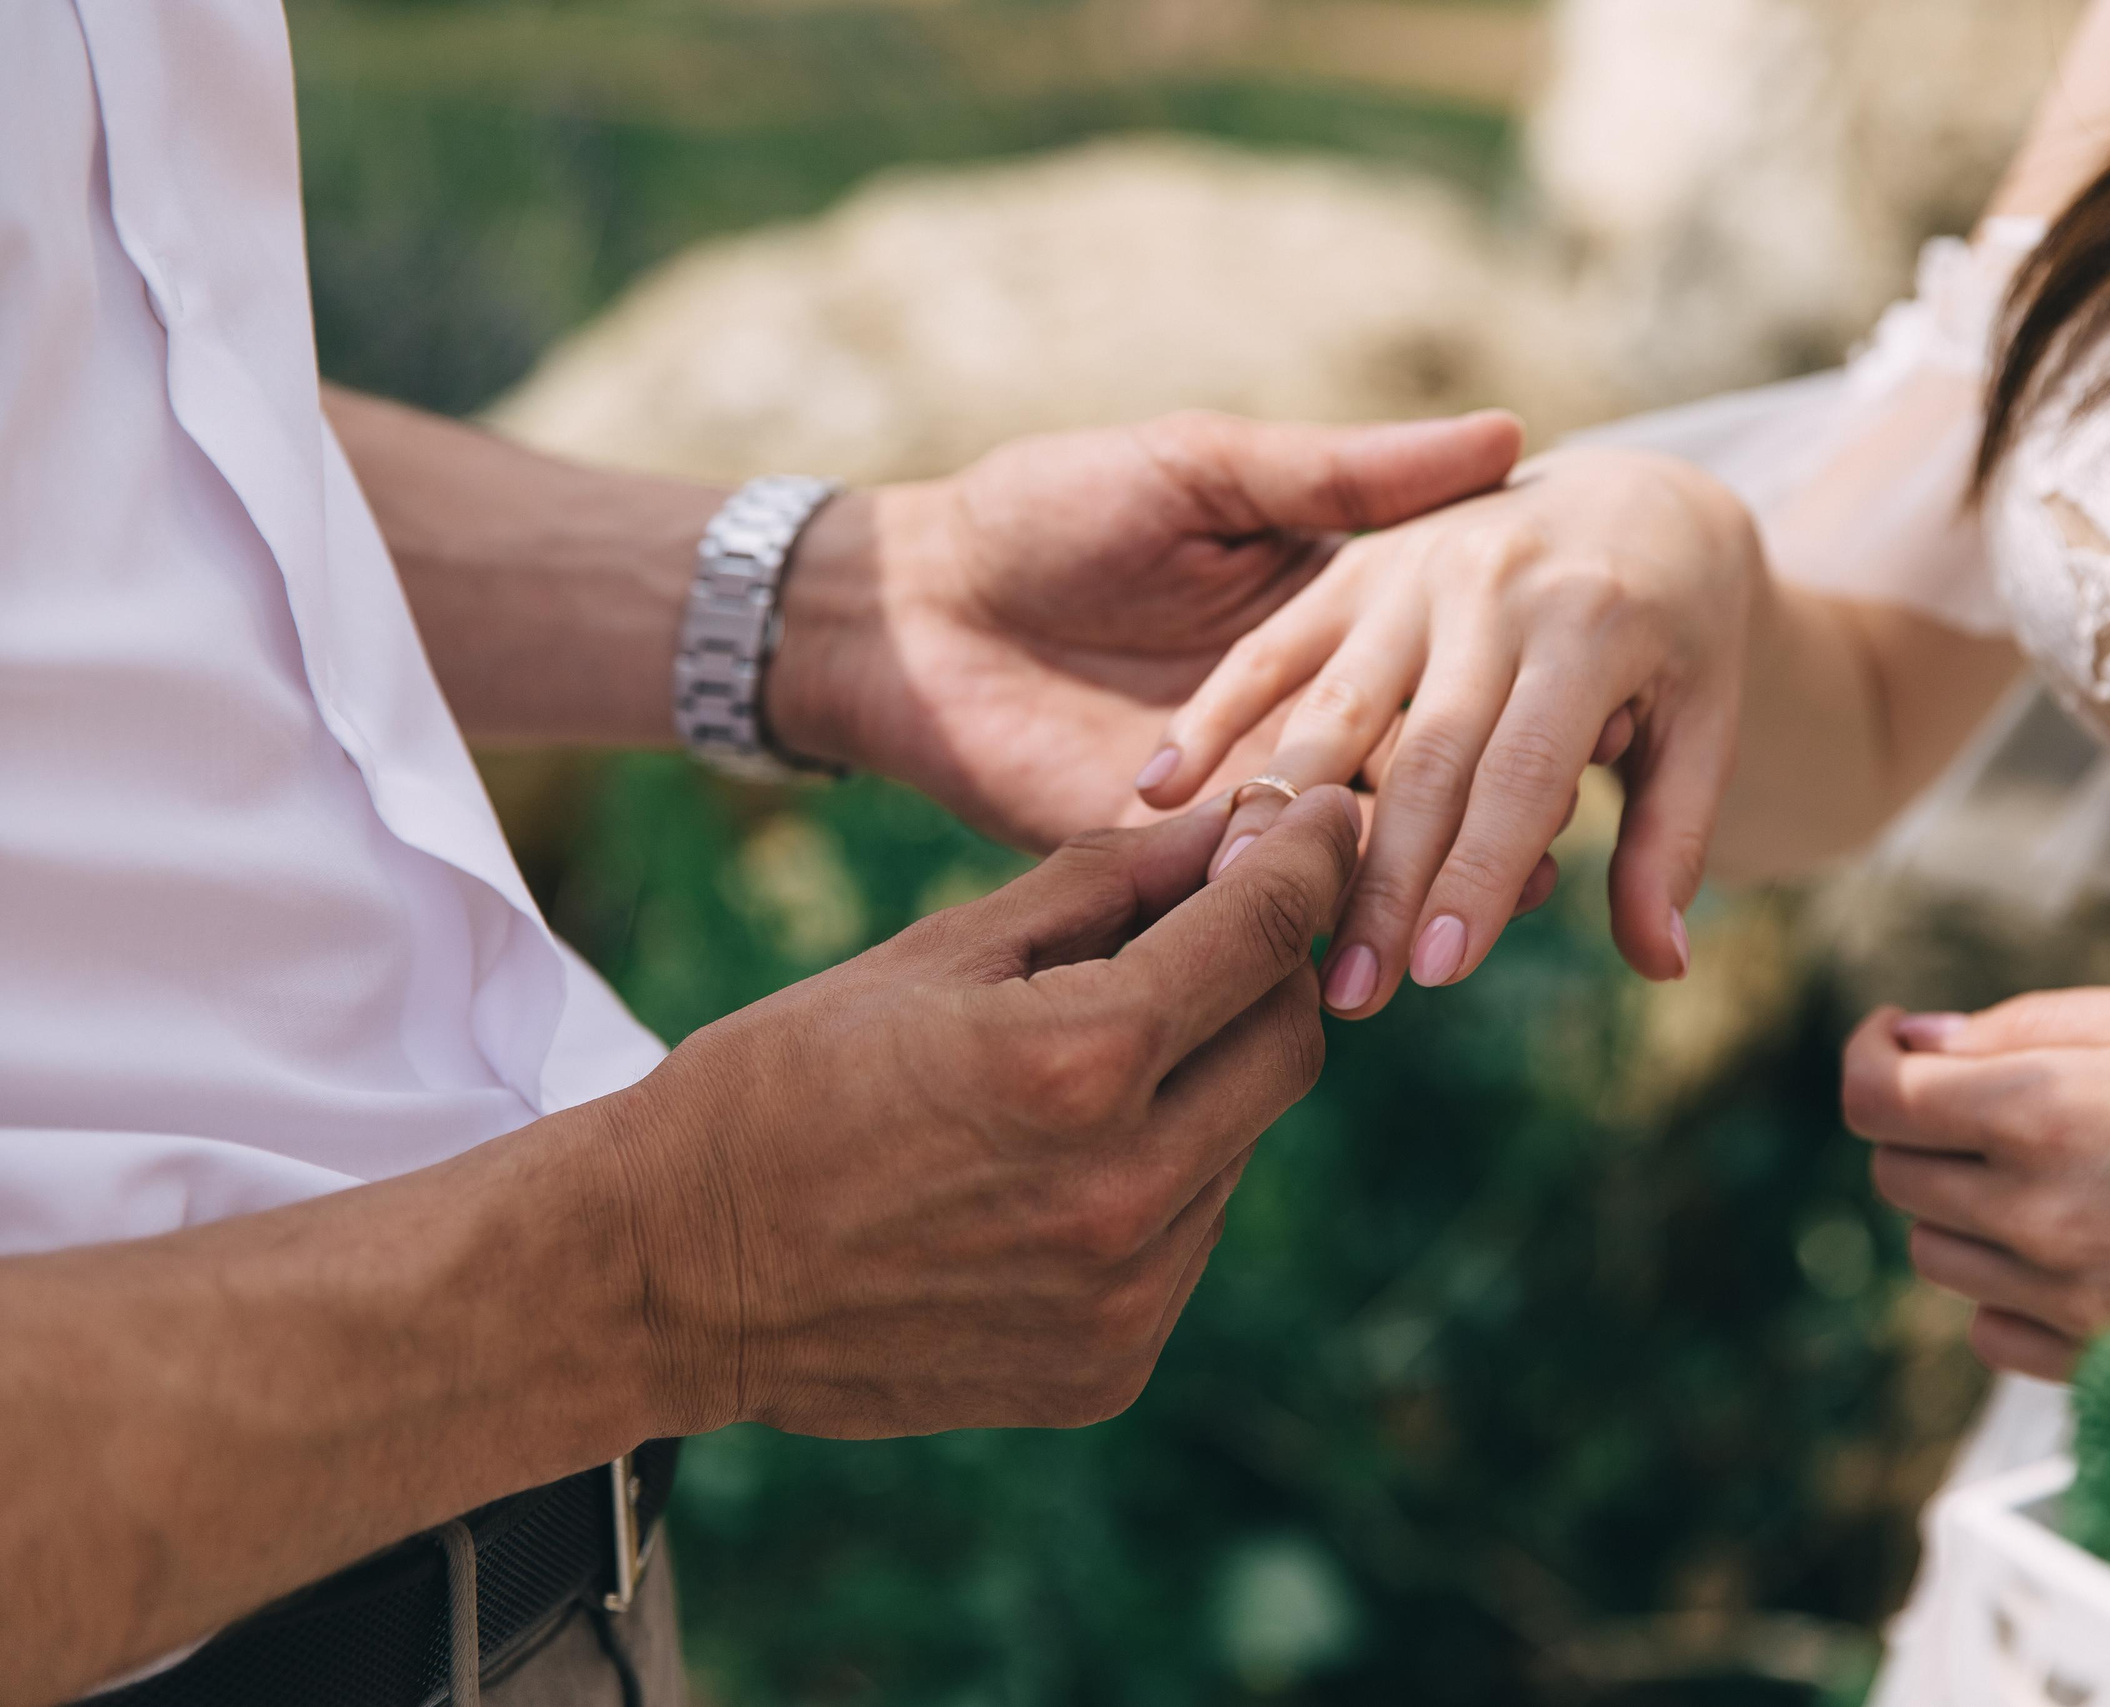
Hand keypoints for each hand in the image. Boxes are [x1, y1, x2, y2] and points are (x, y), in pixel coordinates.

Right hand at [602, 784, 1361, 1437]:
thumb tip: (1228, 829)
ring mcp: (1123, 1298)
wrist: (669, 1274)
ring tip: (1096, 1059)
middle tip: (1220, 932)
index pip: (1264, 934)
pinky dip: (1163, 1181)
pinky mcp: (1108, 1369)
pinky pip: (1190, 1241)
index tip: (1329, 823)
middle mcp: (1124, 1193)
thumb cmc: (784, 1082)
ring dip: (1207, 1083)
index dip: (1309, 860)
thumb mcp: (936, 953)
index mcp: (1076, 1063)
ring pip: (1243, 1147)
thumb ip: (1101, 886)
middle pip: (1290, 1045)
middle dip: (1271, 973)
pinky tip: (1063, 1163)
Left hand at [764, 410, 1521, 850]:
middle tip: (1565, 824)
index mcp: (1317, 621)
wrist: (907, 599)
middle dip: (1482, 804)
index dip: (1514, 691)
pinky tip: (1386, 920)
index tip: (1605, 708)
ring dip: (1425, 871)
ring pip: (1351, 845)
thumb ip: (1344, 476)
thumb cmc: (1047, 507)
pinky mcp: (1163, 860)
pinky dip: (1322, 911)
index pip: (1441, 670)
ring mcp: (1231, 795)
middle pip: (1414, 772)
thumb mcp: (1205, 467)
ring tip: (1511, 891)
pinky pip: (1257, 895)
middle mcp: (1292, 718)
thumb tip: (1504, 436)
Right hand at [1142, 446, 1761, 1013]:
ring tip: (1239, 908)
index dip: (1481, 874)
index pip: (1525, 773)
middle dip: (1382, 882)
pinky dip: (1211, 714)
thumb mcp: (1704, 724)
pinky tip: (1157, 795)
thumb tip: (1661, 967)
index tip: (1440, 972)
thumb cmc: (1678, 638)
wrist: (1638, 498)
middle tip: (1350, 993)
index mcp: (1593, 621)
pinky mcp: (1353, 564)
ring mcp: (1412, 569)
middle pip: (1425, 757)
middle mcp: (1494, 585)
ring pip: (1336, 706)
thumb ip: (1671, 841)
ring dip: (1282, 812)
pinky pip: (1271, 645)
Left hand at [1843, 981, 2109, 1379]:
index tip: (1896, 1044)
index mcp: (2043, 1110)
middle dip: (1923, 1129)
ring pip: (1937, 1257)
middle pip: (1897, 1177)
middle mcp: (2040, 1214)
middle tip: (1989, 1100)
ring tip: (2048, 1173)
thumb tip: (1917, 1038)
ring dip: (1962, 1210)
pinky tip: (2071, 1251)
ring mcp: (2073, 1300)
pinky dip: (2007, 1292)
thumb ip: (2023, 1027)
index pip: (1875, 1100)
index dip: (1868, 1061)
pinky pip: (1995, 1333)